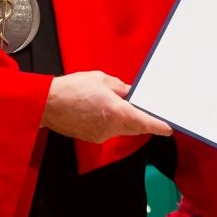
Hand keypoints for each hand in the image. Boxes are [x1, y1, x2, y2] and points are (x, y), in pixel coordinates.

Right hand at [40, 72, 170, 142]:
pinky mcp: (92, 137)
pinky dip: (111, 123)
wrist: (47, 104)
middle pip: (136, 127)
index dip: (159, 126)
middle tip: (146, 111)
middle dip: (143, 121)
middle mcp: (111, 127)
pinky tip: (101, 111)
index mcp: (117, 111)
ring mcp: (101, 134)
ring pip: (122, 129)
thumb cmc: (71, 89)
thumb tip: (131, 93)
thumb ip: (121, 88)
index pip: (145, 122)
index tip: (169, 129)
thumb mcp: (101, 79)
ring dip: (125, 120)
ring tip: (114, 105)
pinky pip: (109, 131)